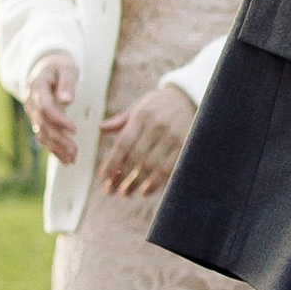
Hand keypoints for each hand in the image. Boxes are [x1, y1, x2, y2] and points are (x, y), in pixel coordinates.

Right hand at [23, 51, 80, 165]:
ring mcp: (32, 111)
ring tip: (72, 159)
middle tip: (75, 152)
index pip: (45, 107)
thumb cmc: (61, 65)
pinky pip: (43, 135)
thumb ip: (67, 83)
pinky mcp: (37, 119)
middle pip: (43, 123)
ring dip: (56, 148)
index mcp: (37, 86)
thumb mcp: (67, 68)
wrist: (48, 66)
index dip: (59, 120)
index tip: (74, 130)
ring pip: (41, 133)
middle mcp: (31, 101)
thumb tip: (67, 100)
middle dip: (59, 139)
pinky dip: (53, 148)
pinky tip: (65, 159)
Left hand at [97, 82, 195, 196]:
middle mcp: (155, 126)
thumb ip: (121, 120)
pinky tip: (146, 191)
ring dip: (137, 182)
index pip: (123, 143)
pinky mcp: (184, 145)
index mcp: (141, 116)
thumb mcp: (139, 106)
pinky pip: (168, 168)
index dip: (112, 162)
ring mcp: (171, 136)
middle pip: (135, 157)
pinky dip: (156, 182)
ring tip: (126, 193)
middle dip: (121, 176)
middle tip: (111, 190)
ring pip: (151, 165)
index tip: (103, 177)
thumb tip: (100, 128)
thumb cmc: (160, 104)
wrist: (190, 96)